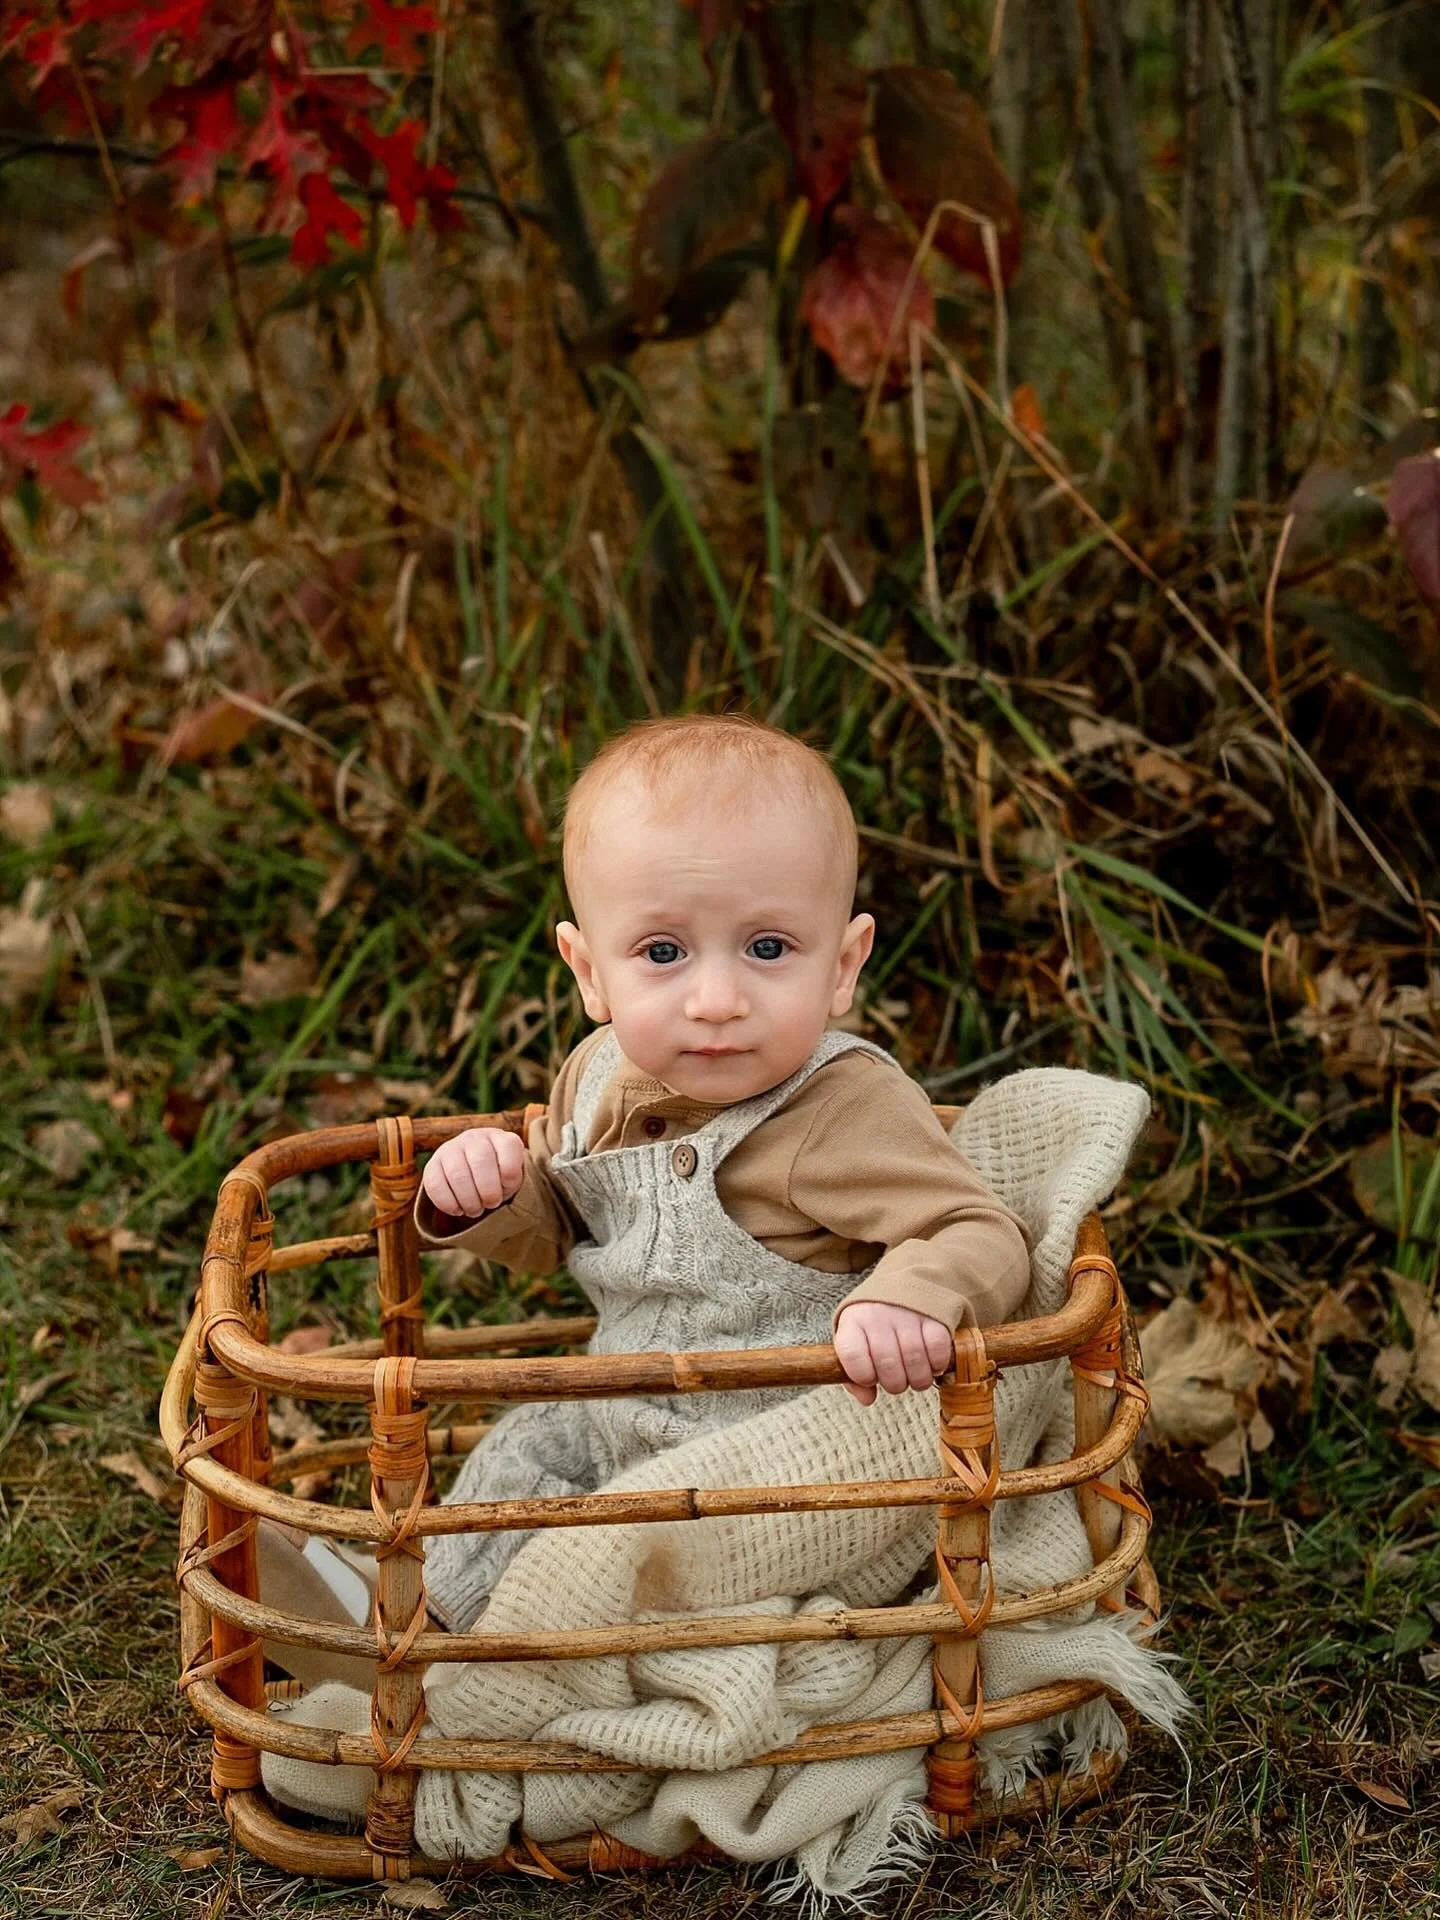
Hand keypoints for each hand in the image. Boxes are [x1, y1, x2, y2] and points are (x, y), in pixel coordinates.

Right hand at [421, 1127, 525, 1219]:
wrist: (472, 1173)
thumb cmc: (498, 1177)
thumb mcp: (511, 1178)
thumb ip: (510, 1181)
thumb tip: (496, 1193)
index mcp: (500, 1138)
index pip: (508, 1146)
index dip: (511, 1174)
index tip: (507, 1186)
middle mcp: (475, 1138)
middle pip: (481, 1161)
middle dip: (488, 1191)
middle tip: (491, 1204)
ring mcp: (451, 1148)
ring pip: (457, 1174)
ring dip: (469, 1201)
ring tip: (475, 1210)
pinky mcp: (432, 1164)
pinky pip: (435, 1185)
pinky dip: (448, 1203)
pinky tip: (457, 1210)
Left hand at [833, 1302, 952, 1406]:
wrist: (905, 1284)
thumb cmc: (875, 1323)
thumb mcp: (856, 1341)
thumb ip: (854, 1374)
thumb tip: (867, 1399)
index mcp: (853, 1320)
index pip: (852, 1355)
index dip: (863, 1376)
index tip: (870, 1377)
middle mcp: (879, 1314)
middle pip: (887, 1365)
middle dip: (894, 1384)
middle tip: (897, 1379)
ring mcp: (908, 1313)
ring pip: (915, 1361)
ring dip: (918, 1379)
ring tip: (915, 1375)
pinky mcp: (934, 1316)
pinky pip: (938, 1350)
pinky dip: (937, 1365)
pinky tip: (931, 1363)